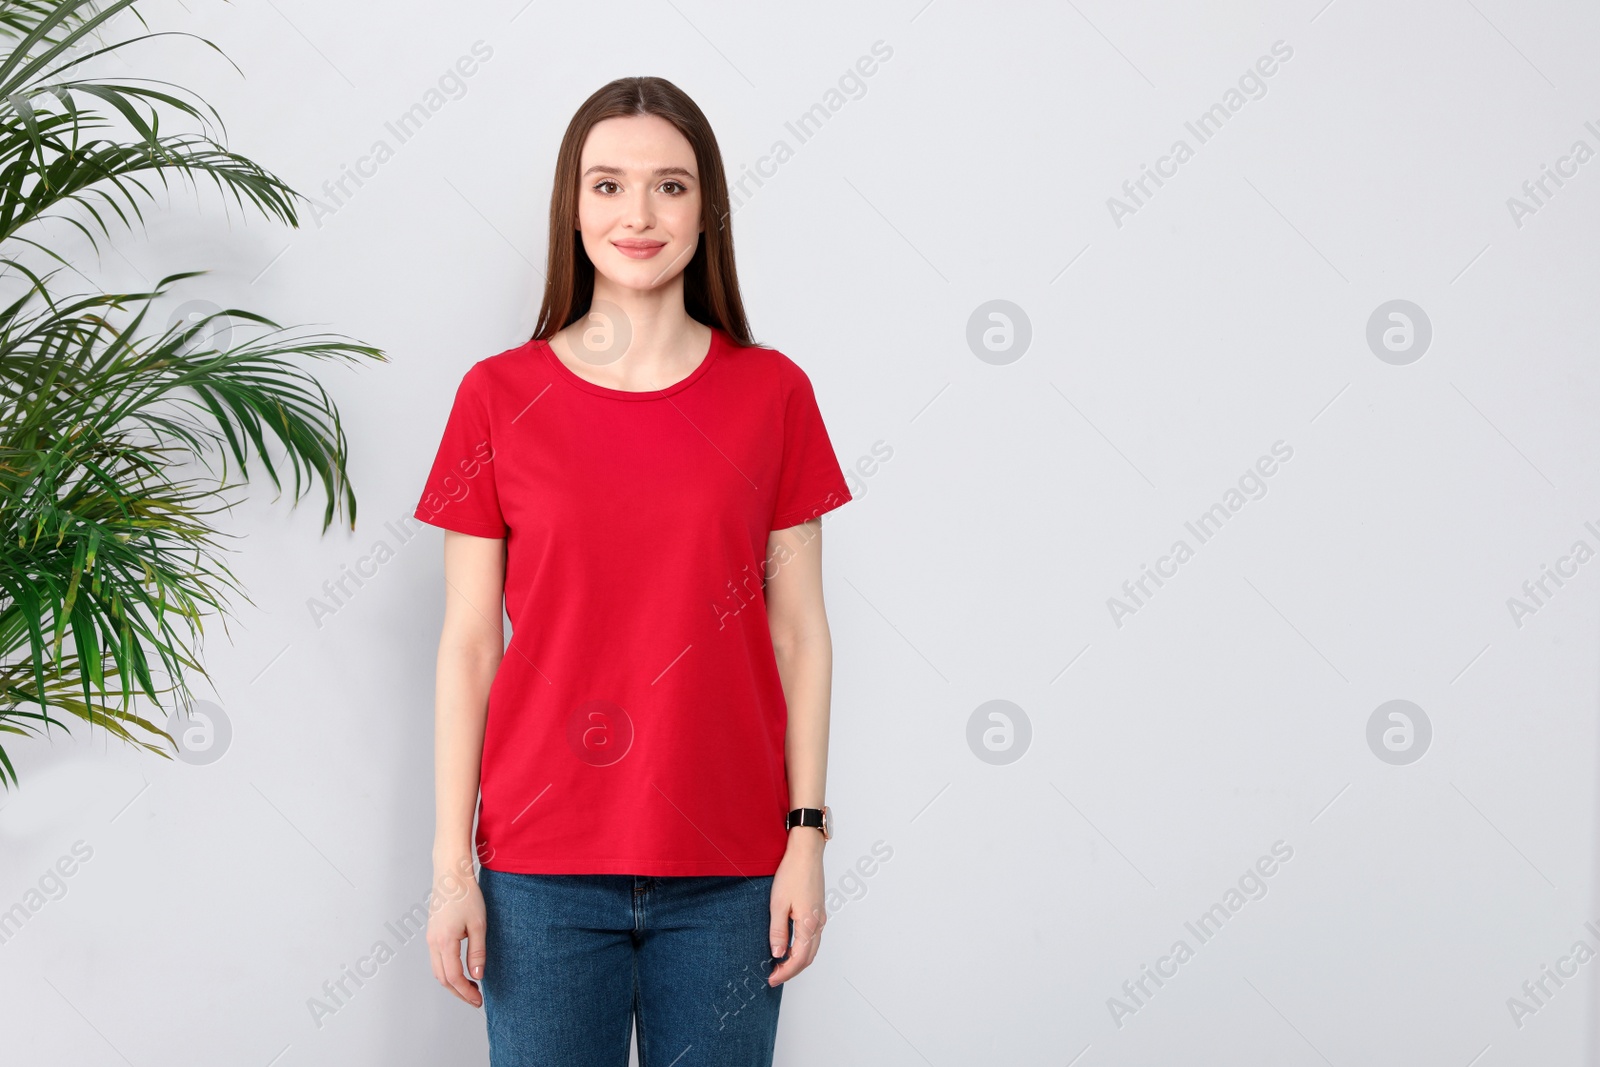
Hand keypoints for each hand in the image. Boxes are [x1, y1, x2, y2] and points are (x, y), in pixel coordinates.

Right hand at [425, 855, 486, 1006]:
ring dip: (452, 983)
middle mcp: (433, 943)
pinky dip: (447, 971)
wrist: (451, 874)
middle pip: (442, 978)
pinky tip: (461, 970)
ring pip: (437, 970)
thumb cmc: (467, 896)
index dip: (466, 992)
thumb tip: (477, 976)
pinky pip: (436, 960)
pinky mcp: (432, 933)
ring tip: (471, 987)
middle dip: (458, 992)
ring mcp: (430, 938)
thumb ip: (477, 952)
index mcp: (445, 942)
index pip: (453, 977)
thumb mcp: (478, 925)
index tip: (479, 1000)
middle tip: (476, 999)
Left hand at [767, 830, 826, 985]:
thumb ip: (778, 931)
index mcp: (809, 924)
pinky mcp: (818, 910)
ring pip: (812, 948)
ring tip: (779, 965)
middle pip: (808, 957)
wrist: (807, 852)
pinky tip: (790, 947)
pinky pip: (813, 938)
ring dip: (798, 961)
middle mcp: (818, 923)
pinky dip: (802, 949)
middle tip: (774, 976)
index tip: (771, 979)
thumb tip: (777, 954)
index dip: (785, 972)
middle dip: (792, 970)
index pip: (799, 959)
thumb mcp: (778, 903)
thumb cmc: (792, 873)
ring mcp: (820, 917)